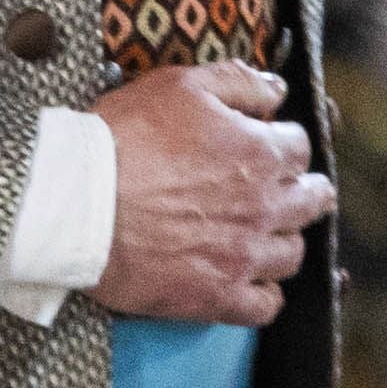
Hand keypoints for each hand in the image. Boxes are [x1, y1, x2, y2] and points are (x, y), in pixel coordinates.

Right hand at [91, 59, 334, 326]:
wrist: (74, 204)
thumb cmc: (122, 139)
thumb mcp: (177, 86)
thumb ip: (237, 81)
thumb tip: (277, 89)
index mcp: (262, 154)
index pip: (299, 147)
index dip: (280, 143)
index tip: (260, 146)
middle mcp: (266, 207)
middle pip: (312, 202)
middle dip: (299, 191)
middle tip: (275, 191)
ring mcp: (244, 256)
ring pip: (292, 255)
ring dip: (280, 241)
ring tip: (256, 235)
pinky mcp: (217, 296)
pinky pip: (265, 306)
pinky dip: (262, 295)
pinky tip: (245, 281)